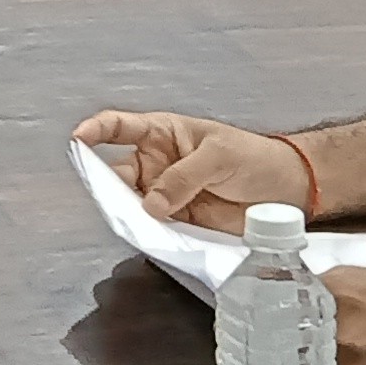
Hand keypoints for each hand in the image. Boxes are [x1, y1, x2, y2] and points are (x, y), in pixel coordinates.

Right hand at [73, 109, 317, 235]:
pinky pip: (153, 229)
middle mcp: (156, 164)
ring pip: (132, 204)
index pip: (120, 127)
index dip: (97, 130)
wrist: (286, 189)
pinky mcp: (177, 222)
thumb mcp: (219, 155)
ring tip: (129, 222)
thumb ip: (184, 176)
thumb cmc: (254, 157)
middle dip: (109, 186)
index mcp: (163, 134)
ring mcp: (165, 195)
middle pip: (118, 174)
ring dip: (127, 214)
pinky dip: (147, 234)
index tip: (79, 139)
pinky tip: (146, 237)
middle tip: (111, 200)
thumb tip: (152, 204)